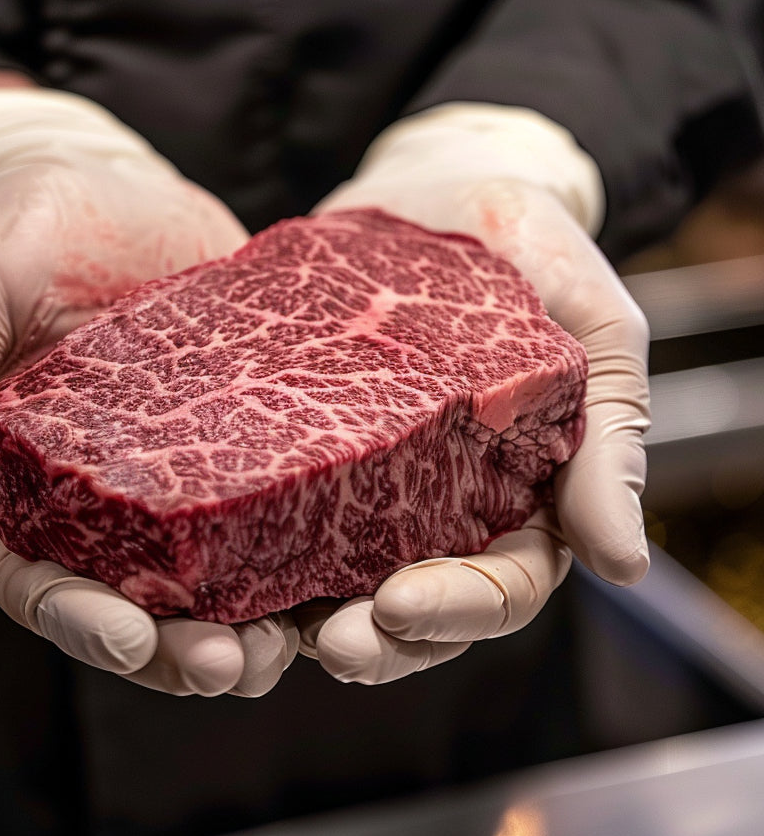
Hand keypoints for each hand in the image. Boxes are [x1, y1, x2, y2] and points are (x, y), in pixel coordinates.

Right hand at [0, 83, 297, 696]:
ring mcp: (181, 475)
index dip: (80, 619)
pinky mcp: (247, 439)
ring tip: (291, 647)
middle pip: (135, 603)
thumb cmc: (20, 232)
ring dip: (246, 625)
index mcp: (22, 487)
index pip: (39, 579)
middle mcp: (104, 500)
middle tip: (234, 668)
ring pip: (210, 578)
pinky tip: (339, 573)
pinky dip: (300, 551)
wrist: (112, 184)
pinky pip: (275, 508)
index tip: (131, 639)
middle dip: (179, 648)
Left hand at [300, 103, 650, 683]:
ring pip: (338, 585)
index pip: (501, 585)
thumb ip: (610, 435)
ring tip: (254, 635)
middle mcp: (439, 510)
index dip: (459, 609)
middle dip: (377, 641)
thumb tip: (624, 564)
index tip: (398, 605)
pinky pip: (275, 517)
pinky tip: (211, 561)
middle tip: (330, 644)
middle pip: (415, 611)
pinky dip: (248, 552)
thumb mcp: (592, 327)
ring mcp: (366, 484)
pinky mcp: (306, 449)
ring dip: (302, 623)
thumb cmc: (527, 248)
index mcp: (520, 497)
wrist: (434, 190)